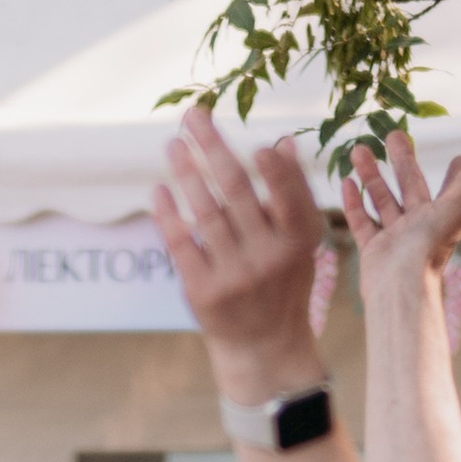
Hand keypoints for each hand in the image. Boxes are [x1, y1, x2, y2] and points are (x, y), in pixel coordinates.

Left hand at [153, 109, 322, 395]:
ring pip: (205, 213)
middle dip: (213, 148)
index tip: (257, 144)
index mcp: (297, 240)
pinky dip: (168, 214)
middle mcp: (268, 259)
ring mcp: (234, 277)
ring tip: (173, 144)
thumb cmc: (283, 280)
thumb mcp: (300, 242)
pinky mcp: (202, 292)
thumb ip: (293, 194)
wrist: (264, 346)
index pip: (287, 198)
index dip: (275, 172)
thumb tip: (283, 141)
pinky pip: (180, 244)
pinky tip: (160, 188)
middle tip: (193, 115)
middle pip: (237, 192)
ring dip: (186, 172)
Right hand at [342, 130, 460, 301]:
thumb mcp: (450, 211)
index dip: (454, 176)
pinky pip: (362, 222)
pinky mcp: (373, 250)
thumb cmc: (426, 249)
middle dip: (401, 161)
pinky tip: (346, 182)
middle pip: (409, 187)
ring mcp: (394, 238)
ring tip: (358, 150)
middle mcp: (418, 227)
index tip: (460, 159)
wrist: (398, 287)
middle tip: (393, 134)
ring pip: (381, 200)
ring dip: (371, 175)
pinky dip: (354, 203)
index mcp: (439, 219)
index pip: (448, 191)